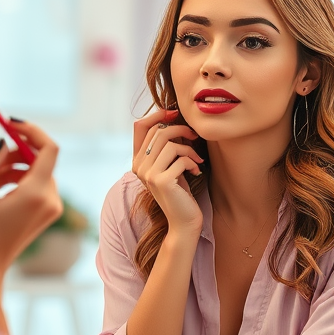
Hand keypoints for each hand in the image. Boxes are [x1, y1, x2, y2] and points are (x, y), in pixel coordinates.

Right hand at [0, 121, 62, 299]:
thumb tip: (2, 145)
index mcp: (36, 194)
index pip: (49, 149)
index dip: (32, 131)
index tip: (11, 124)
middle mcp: (51, 200)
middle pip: (41, 160)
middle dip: (16, 152)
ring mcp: (51, 208)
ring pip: (36, 172)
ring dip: (13, 167)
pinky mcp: (46, 214)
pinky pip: (36, 186)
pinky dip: (18, 180)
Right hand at [132, 108, 203, 235]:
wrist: (183, 221)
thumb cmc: (180, 191)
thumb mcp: (169, 165)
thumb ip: (165, 146)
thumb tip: (173, 118)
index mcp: (137, 160)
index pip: (139, 126)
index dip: (157, 114)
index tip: (175, 113)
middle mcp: (138, 166)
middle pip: (159, 131)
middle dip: (181, 130)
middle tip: (194, 137)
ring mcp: (147, 174)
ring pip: (171, 144)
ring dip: (189, 150)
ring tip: (196, 161)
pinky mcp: (161, 181)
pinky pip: (181, 158)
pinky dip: (193, 162)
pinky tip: (196, 172)